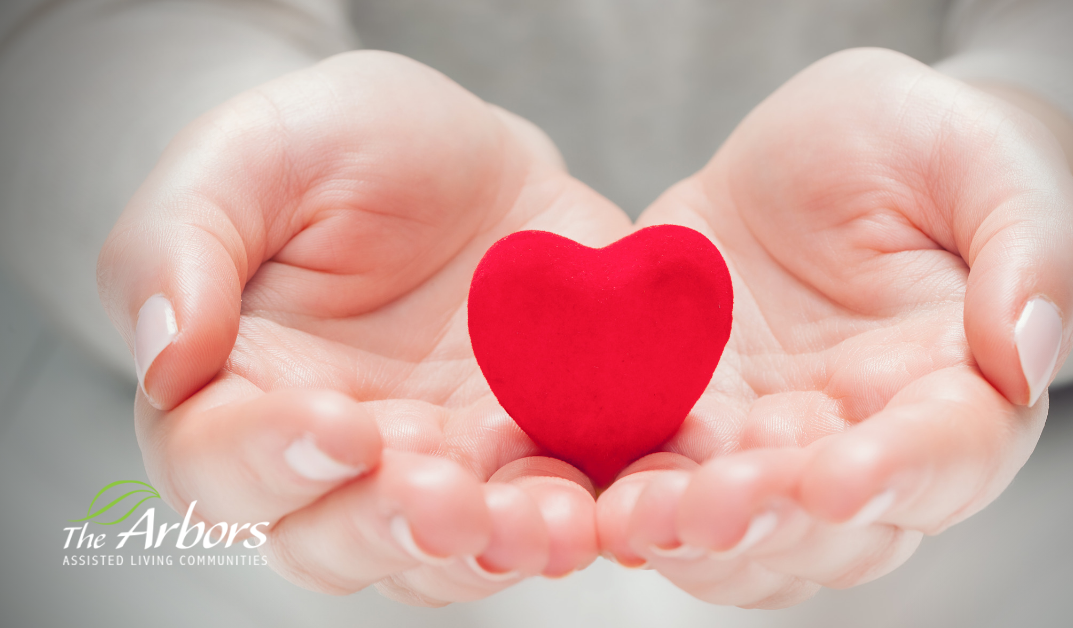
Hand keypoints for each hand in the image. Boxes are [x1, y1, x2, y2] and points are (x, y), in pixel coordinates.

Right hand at [98, 51, 629, 604]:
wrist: (472, 159)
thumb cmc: (340, 148)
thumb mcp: (251, 154)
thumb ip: (179, 243)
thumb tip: (162, 354)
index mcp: (237, 393)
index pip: (220, 464)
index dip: (271, 460)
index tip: (340, 424)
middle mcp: (334, 460)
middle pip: (331, 542)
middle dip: (386, 530)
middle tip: (441, 500)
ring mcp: (438, 471)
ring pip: (443, 555)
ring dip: (488, 550)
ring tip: (540, 524)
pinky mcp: (528, 461)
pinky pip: (544, 517)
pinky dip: (568, 524)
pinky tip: (597, 511)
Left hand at [597, 48, 1072, 607]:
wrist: (836, 150)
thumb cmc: (930, 151)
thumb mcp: (989, 162)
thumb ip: (1036, 252)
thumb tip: (1032, 351)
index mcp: (959, 388)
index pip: (948, 455)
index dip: (897, 475)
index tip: (839, 477)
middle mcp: (863, 439)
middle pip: (833, 525)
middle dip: (770, 523)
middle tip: (713, 506)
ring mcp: (769, 439)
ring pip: (741, 531)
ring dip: (688, 535)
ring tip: (636, 517)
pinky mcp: (689, 417)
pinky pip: (655, 477)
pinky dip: (623, 497)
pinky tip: (589, 497)